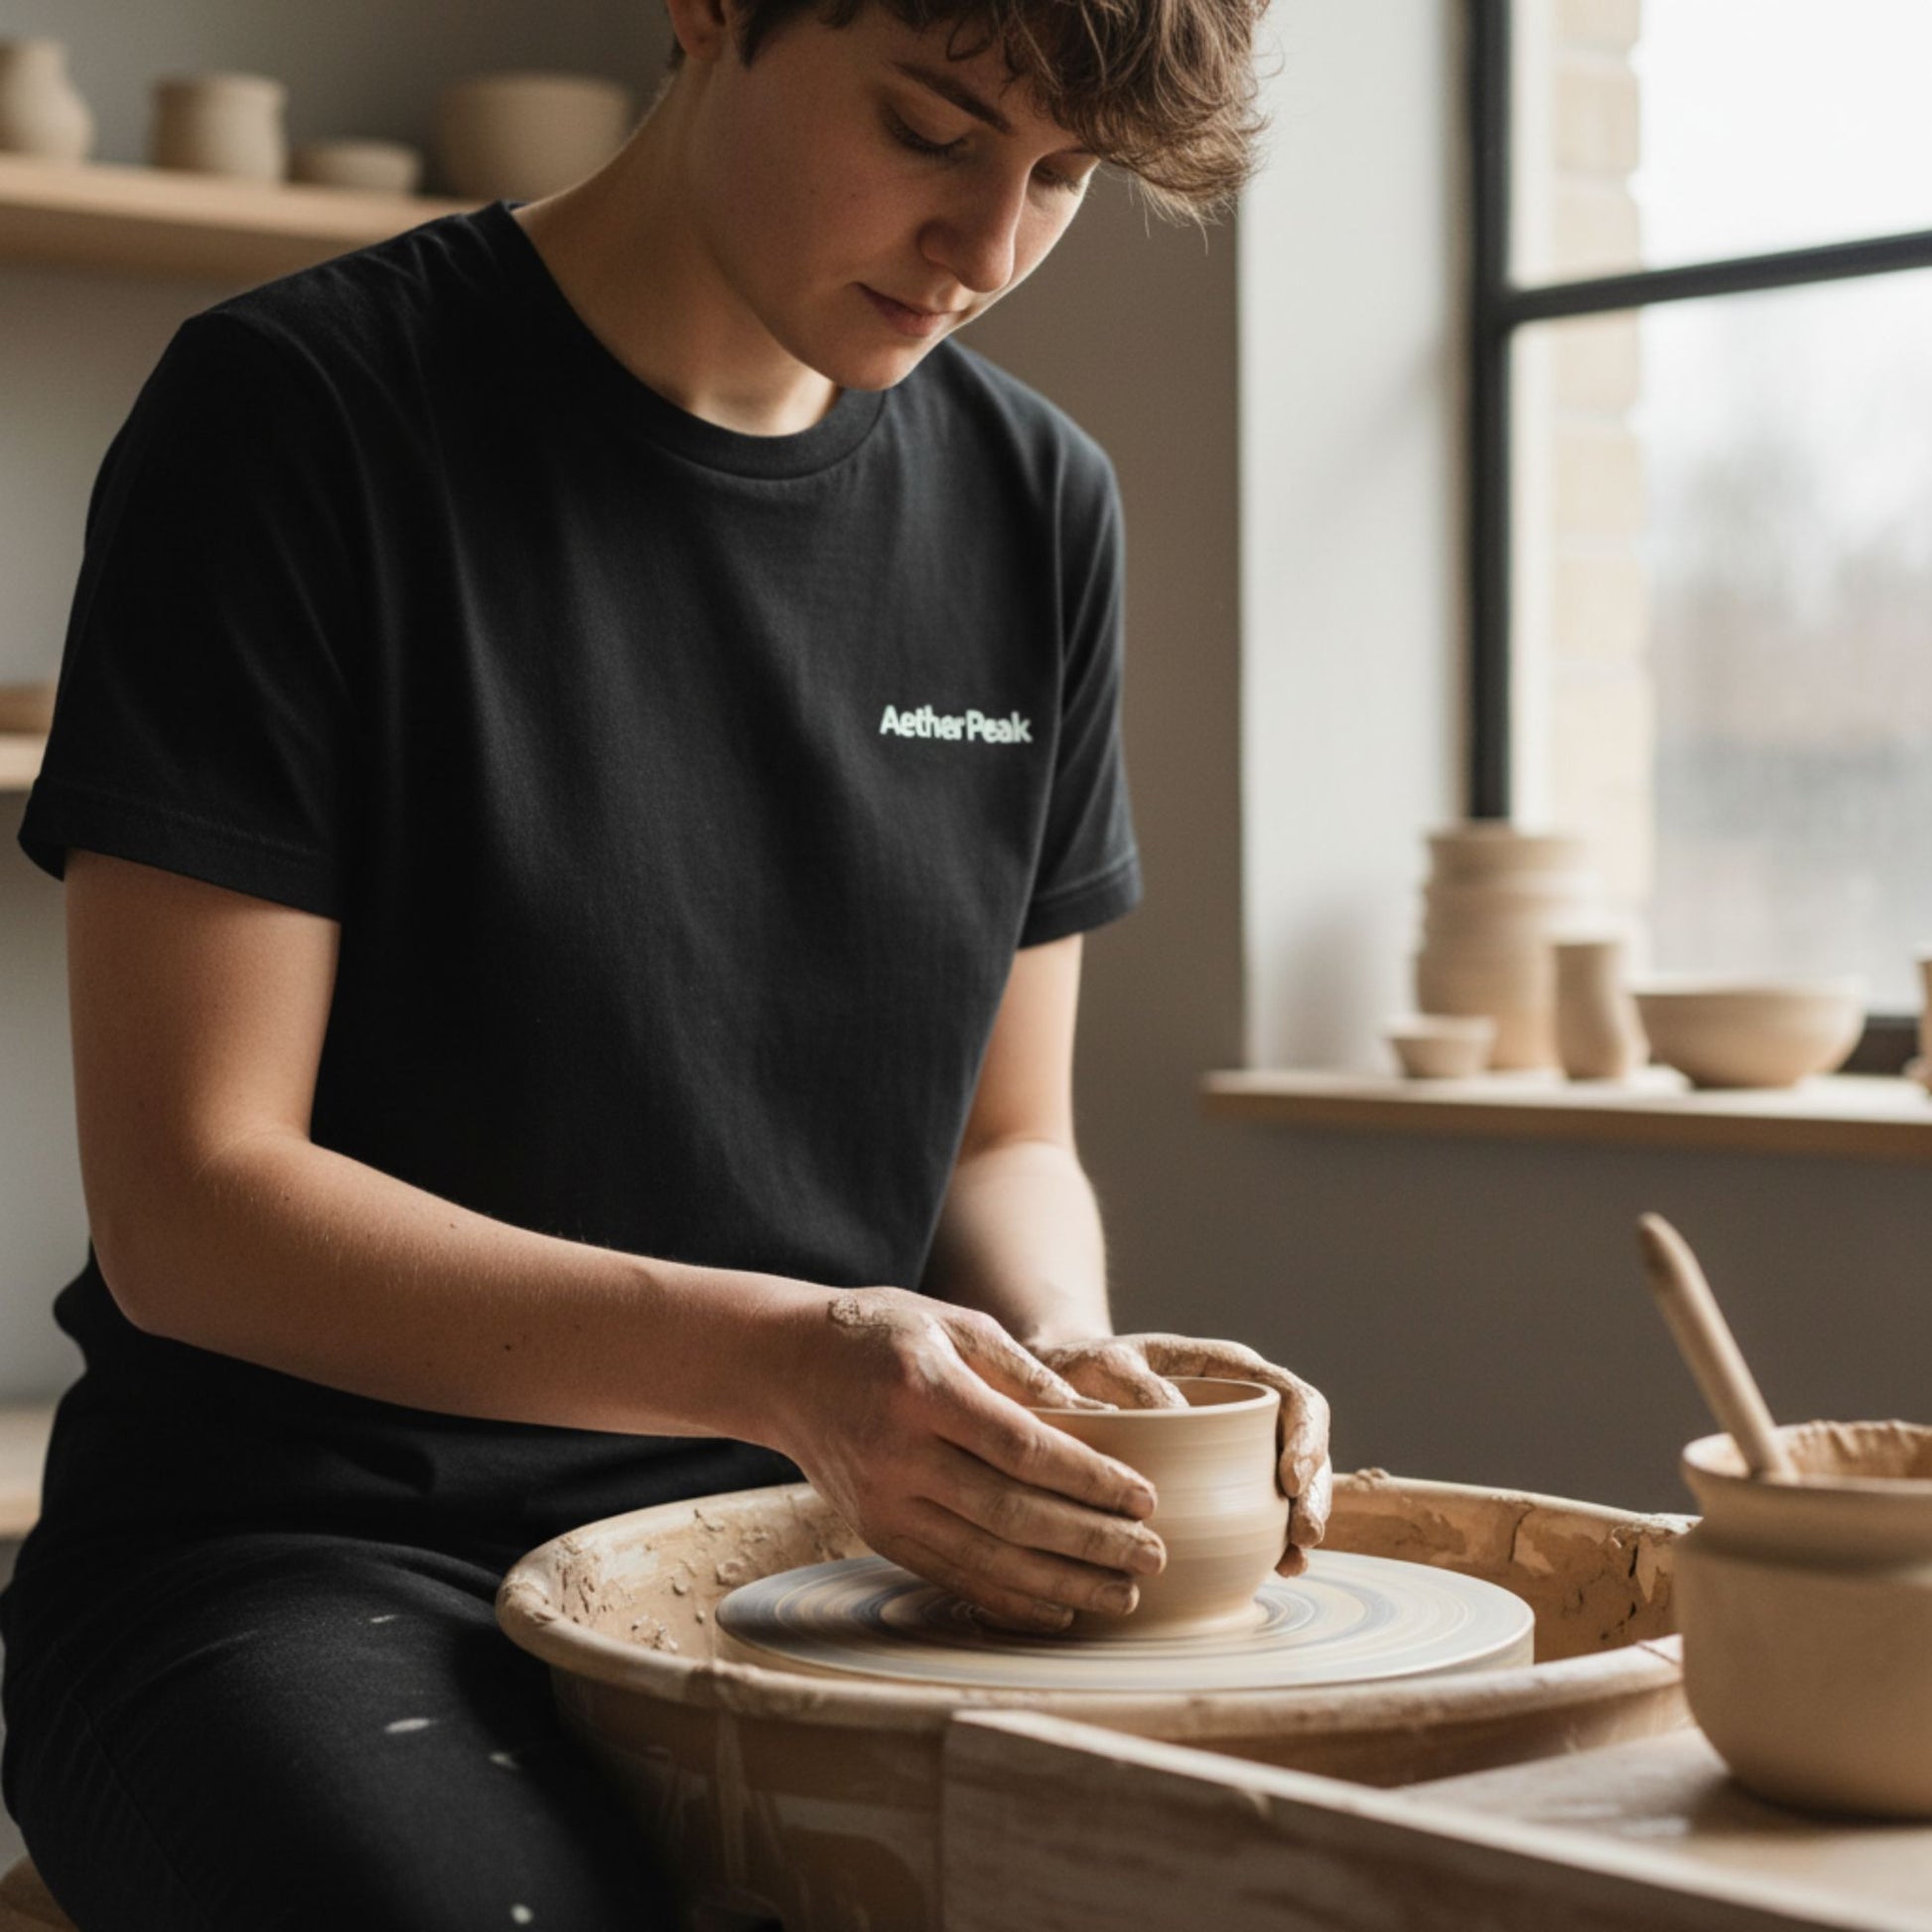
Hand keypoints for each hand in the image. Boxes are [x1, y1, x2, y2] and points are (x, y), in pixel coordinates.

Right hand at [767, 1288, 1167, 1632]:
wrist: (784, 1367)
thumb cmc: (879, 1333)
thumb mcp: (951, 1322)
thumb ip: (1021, 1368)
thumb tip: (1090, 1418)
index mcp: (924, 1389)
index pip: (1023, 1447)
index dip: (1090, 1478)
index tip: (1146, 1496)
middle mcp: (899, 1452)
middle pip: (1012, 1512)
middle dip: (1091, 1541)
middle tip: (1153, 1555)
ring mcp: (882, 1500)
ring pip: (985, 1557)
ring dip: (1061, 1583)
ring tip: (1123, 1594)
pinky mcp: (875, 1530)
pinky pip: (949, 1574)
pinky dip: (1007, 1598)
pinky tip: (1057, 1609)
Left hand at [1027, 1333, 1331, 1575]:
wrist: (1060, 1389)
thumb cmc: (1084, 1369)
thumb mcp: (1103, 1365)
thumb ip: (1137, 1384)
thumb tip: (1176, 1418)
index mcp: (1229, 1369)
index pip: (1294, 1396)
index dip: (1306, 1437)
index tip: (1290, 1480)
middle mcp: (1244, 1408)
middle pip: (1307, 1446)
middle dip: (1316, 1493)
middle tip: (1304, 1536)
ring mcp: (1238, 1448)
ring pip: (1294, 1485)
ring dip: (1302, 1523)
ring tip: (1293, 1563)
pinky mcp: (1223, 1485)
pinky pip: (1262, 1512)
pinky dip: (1274, 1540)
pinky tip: (1274, 1570)